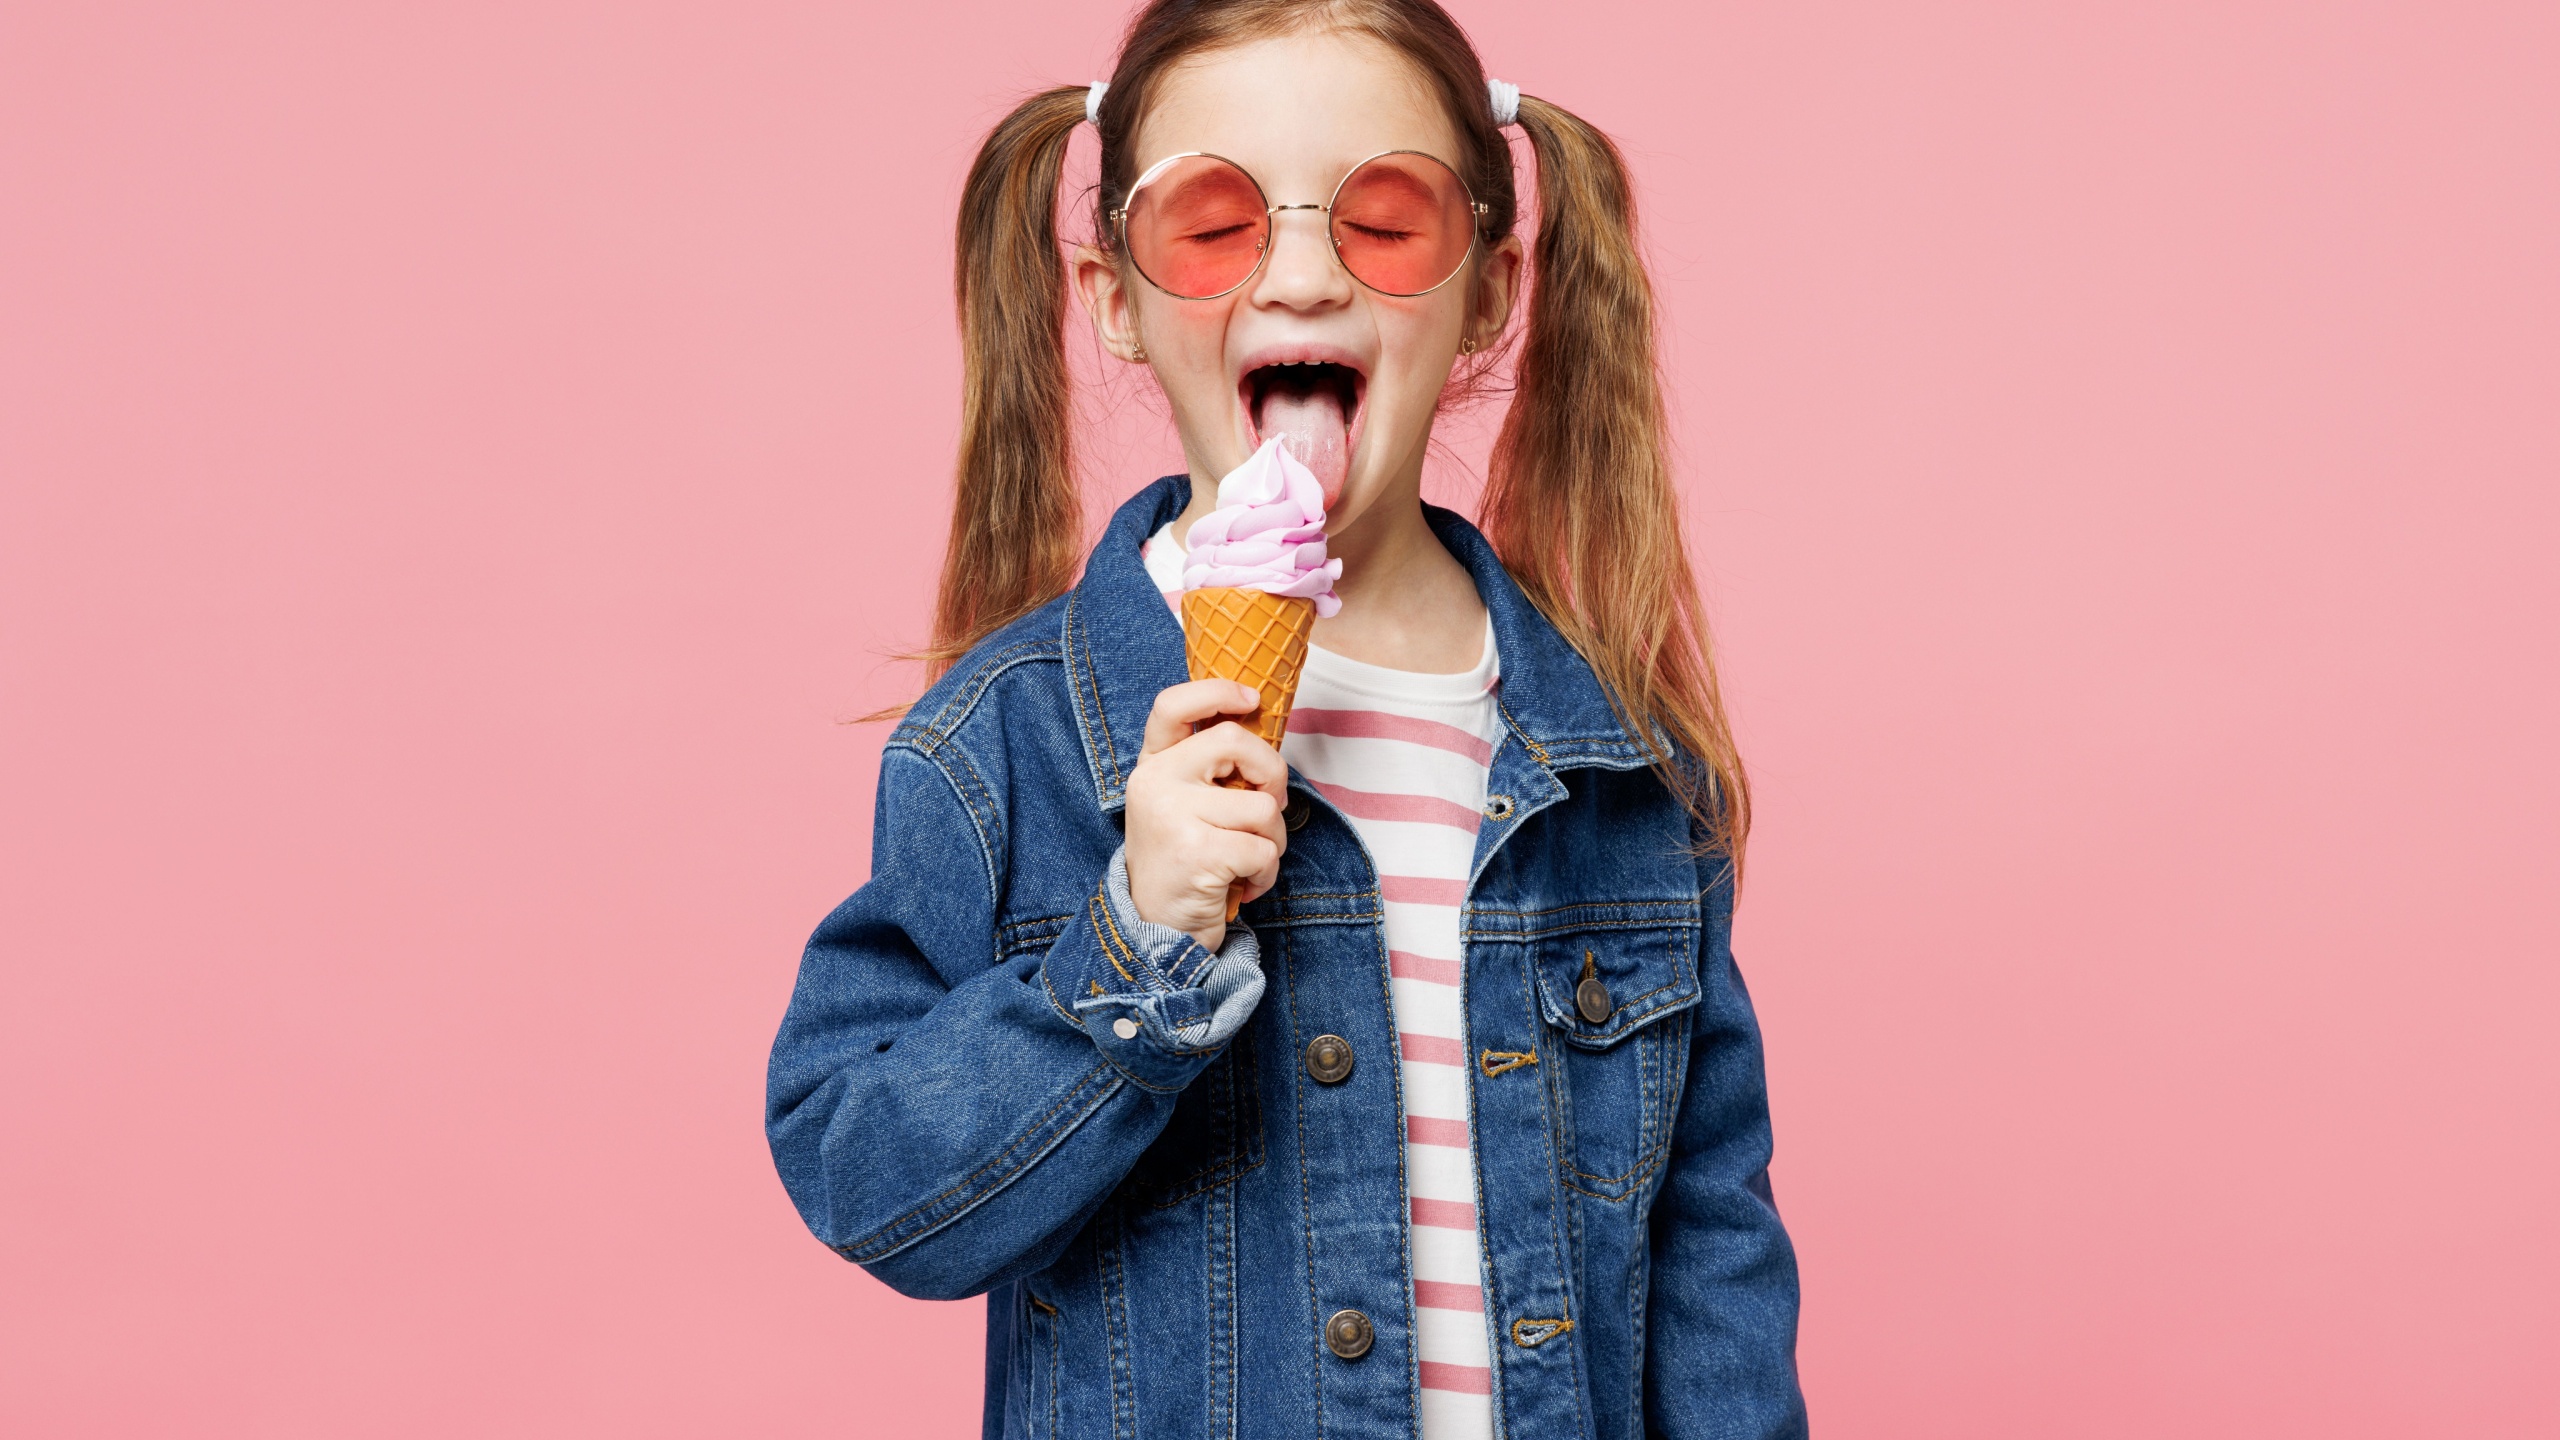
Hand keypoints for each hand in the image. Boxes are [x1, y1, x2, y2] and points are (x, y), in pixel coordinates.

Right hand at [1123, 678, 1288, 949]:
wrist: (1155, 931)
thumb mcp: (1182, 807)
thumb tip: (1262, 736)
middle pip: (1236, 742)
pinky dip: (1266, 873)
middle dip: (1273, 774)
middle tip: (1273, 808)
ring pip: (1262, 805)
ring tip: (1248, 862)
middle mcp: (1155, 783)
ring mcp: (1173, 815)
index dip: (1216, 691)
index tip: (1251, 699)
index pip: (1173, 706)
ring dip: (1273, 841)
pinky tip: (1243, 886)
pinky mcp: (1197, 852)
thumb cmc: (1183, 864)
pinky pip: (1263, 848)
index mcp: (1152, 766)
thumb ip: (1208, 772)